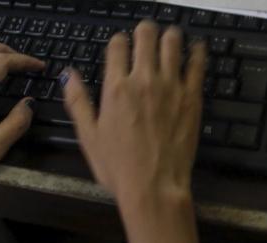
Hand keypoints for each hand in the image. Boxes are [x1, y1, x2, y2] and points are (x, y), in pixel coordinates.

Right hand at [61, 21, 205, 209]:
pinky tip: (195, 50)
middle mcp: (143, 81)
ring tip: (168, 41)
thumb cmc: (120, 168)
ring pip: (172, 41)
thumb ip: (78, 102)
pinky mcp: (192, 97)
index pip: (117, 45)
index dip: (118, 42)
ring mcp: (171, 87)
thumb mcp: (89, 137)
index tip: (121, 47)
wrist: (154, 187)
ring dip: (169, 36)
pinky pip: (197, 63)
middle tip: (145, 38)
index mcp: (116, 88)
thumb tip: (68, 76)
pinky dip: (197, 52)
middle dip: (144, 32)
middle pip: (146, 34)